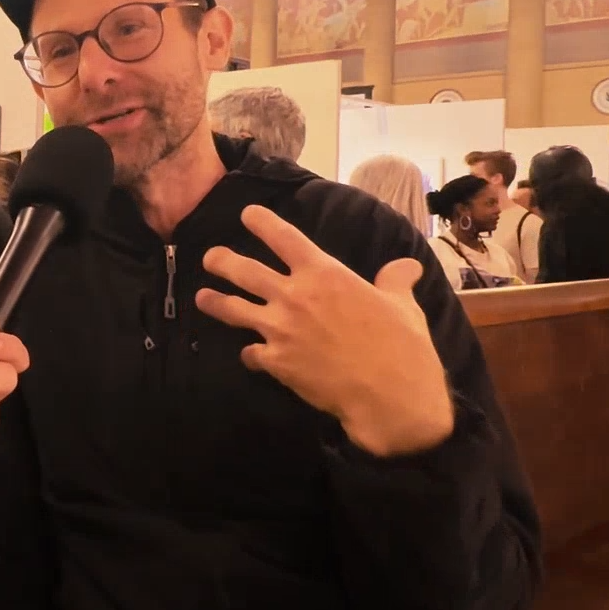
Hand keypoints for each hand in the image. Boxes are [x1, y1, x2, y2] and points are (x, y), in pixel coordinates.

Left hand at [193, 205, 452, 456]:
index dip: (262, 222)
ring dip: (215, 302)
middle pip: (244, 271)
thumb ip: (395, 281)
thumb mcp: (402, 305)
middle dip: (221, 261)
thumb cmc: (400, 345)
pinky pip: (251, 354)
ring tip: (202, 298)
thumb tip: (407, 266)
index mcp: (324, 274)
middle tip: (210, 258)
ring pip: (234, 310)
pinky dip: (250, 354)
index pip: (284, 238)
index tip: (247, 214)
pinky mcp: (276, 362)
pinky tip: (249, 356)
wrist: (389, 394)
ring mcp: (279, 330)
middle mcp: (294, 296)